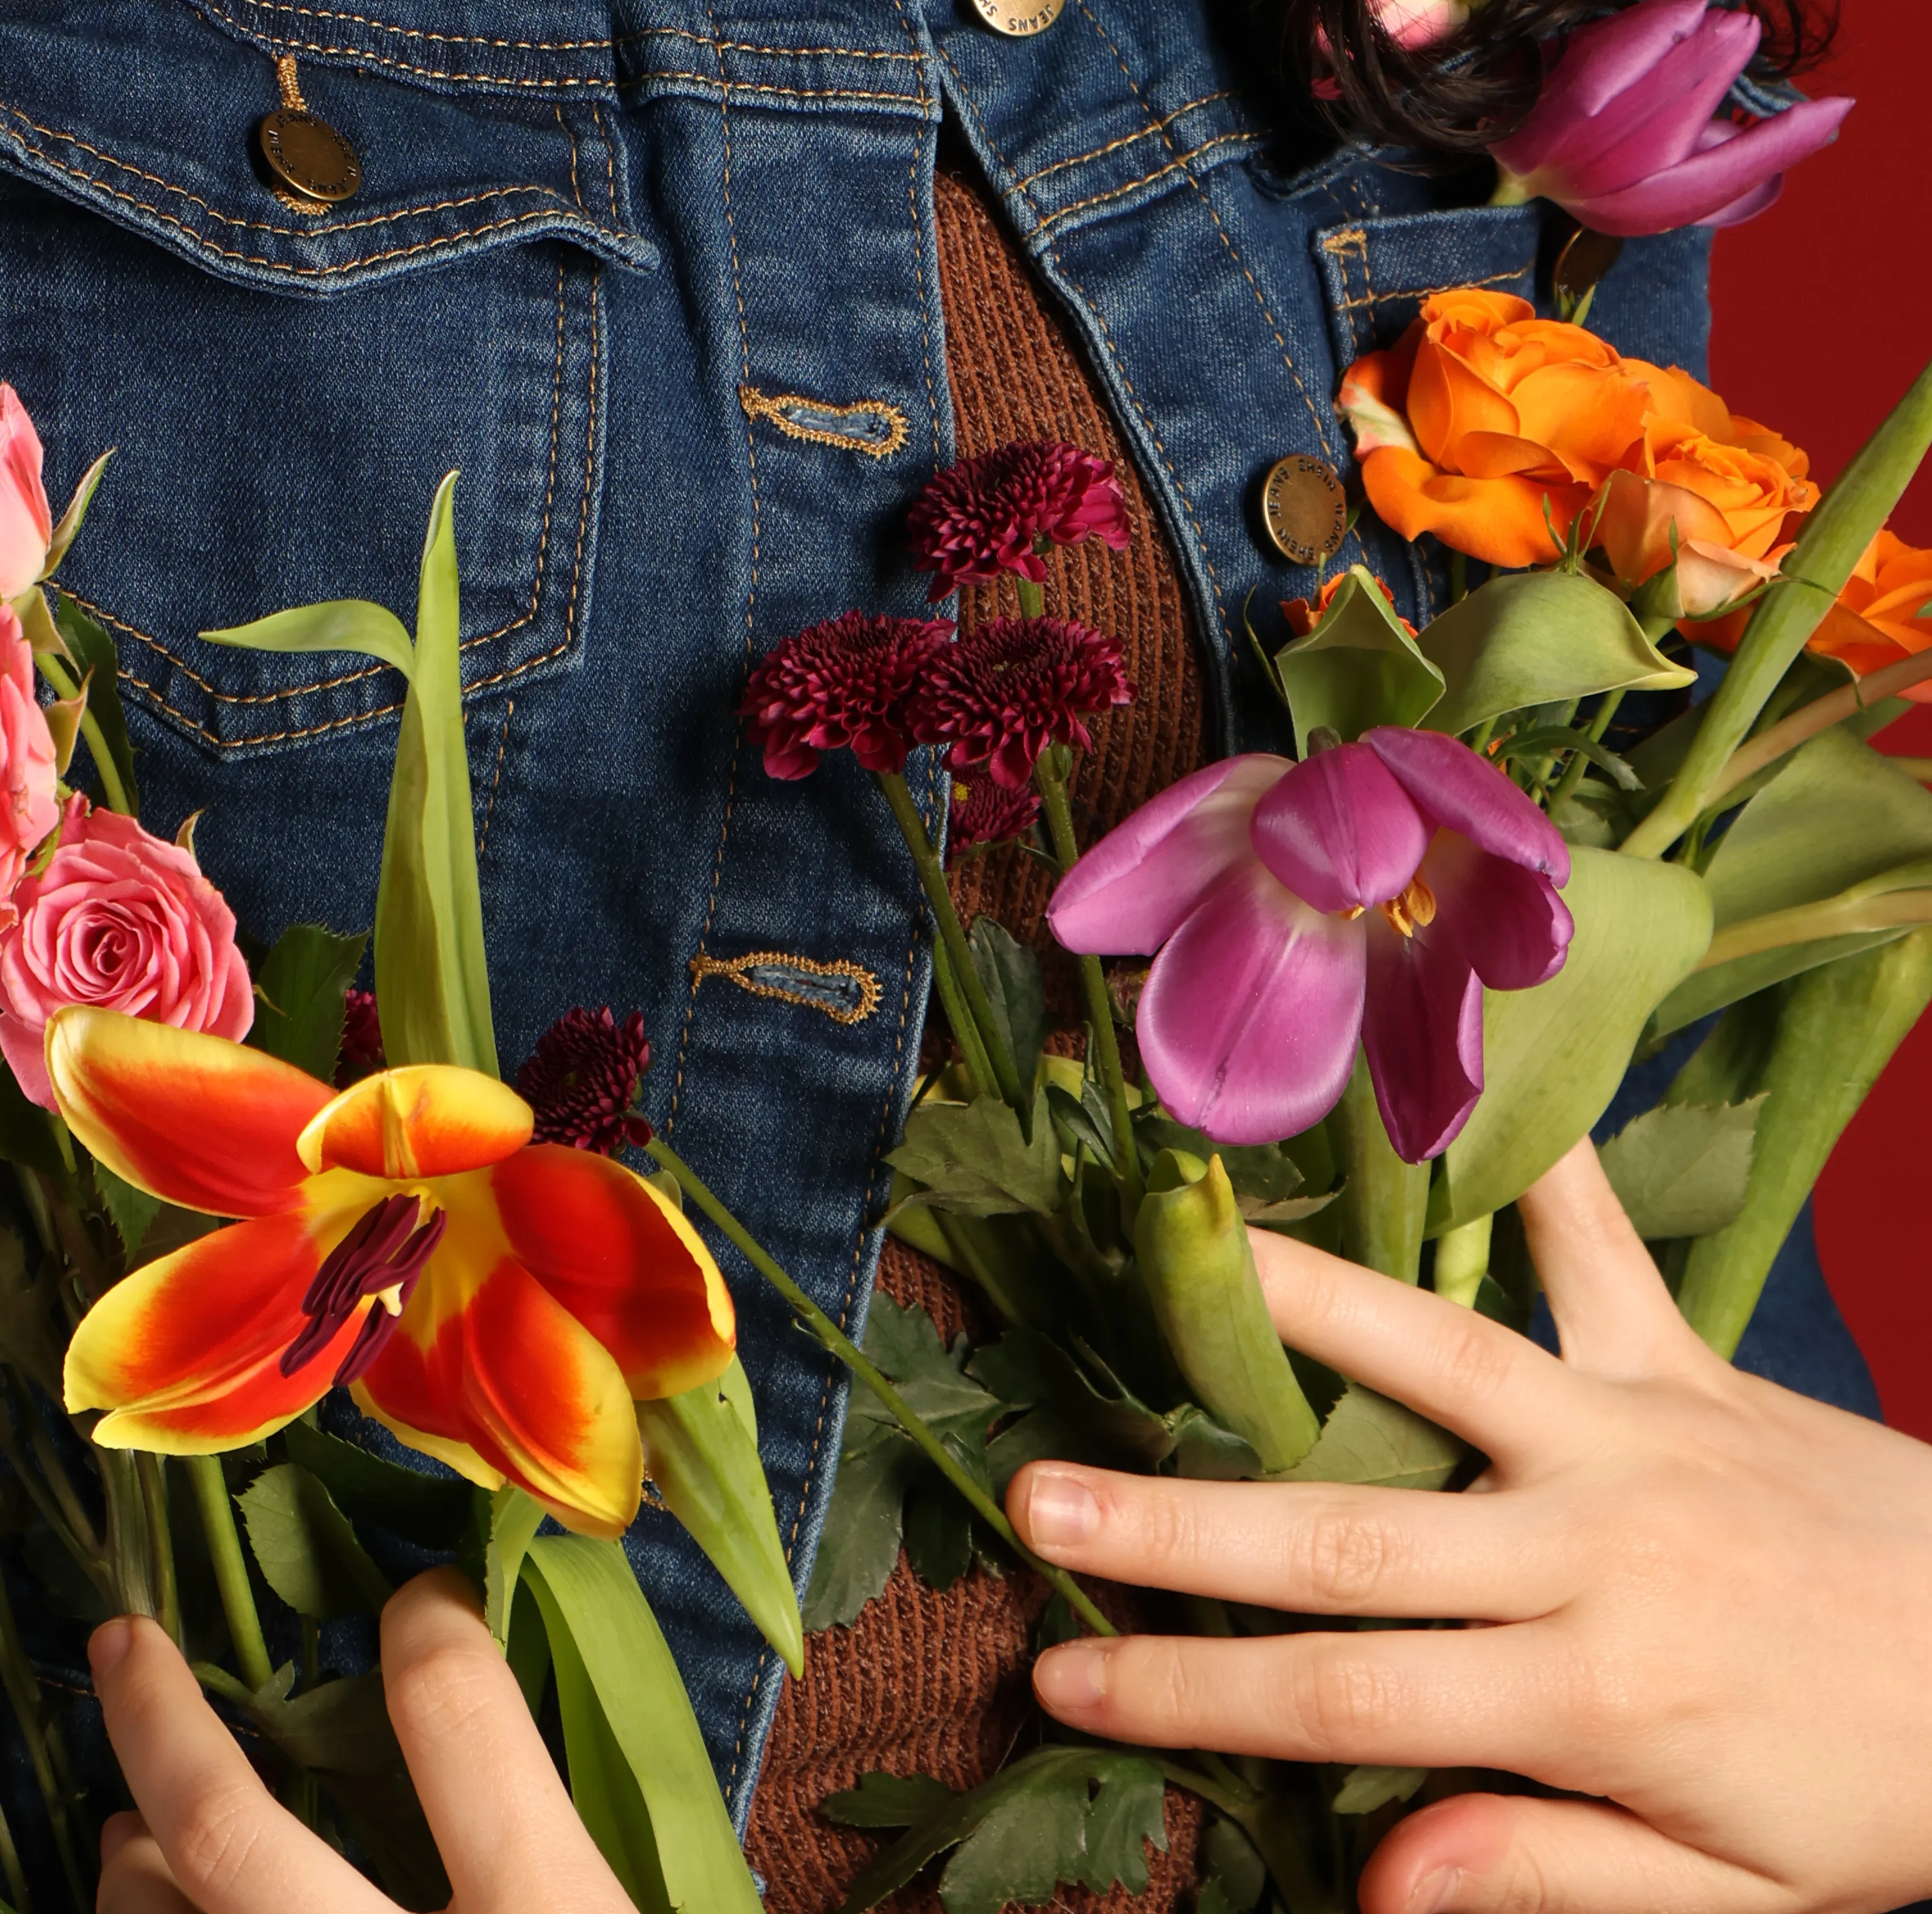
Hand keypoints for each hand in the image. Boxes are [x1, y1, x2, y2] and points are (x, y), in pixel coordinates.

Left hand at [90, 1569, 632, 1913]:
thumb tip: (491, 1720)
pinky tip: (156, 1911)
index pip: (454, 1718)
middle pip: (232, 1836)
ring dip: (133, 1867)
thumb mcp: (620, 1913)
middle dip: (159, 1725)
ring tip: (130, 1828)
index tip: (419, 1603)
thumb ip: (562, 1836)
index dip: (429, 1632)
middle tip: (122, 1640)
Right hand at [1010, 1138, 1931, 1913]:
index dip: (1196, 1687)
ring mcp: (1639, 1427)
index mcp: (1603, 1692)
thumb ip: (1550, 1871)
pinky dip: (1535, 1150)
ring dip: (1294, 1305)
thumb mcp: (1733, 1900)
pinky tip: (1464, 1051)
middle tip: (1033, 1490)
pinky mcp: (1690, 1357)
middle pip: (1352, 1531)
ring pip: (1438, 1351)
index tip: (1060, 1663)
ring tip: (1174, 1243)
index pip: (1351, 1696)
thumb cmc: (1878, 1804)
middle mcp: (1600, 1543)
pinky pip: (1598, 1240)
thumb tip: (1369, 1880)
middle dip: (1178, 1520)